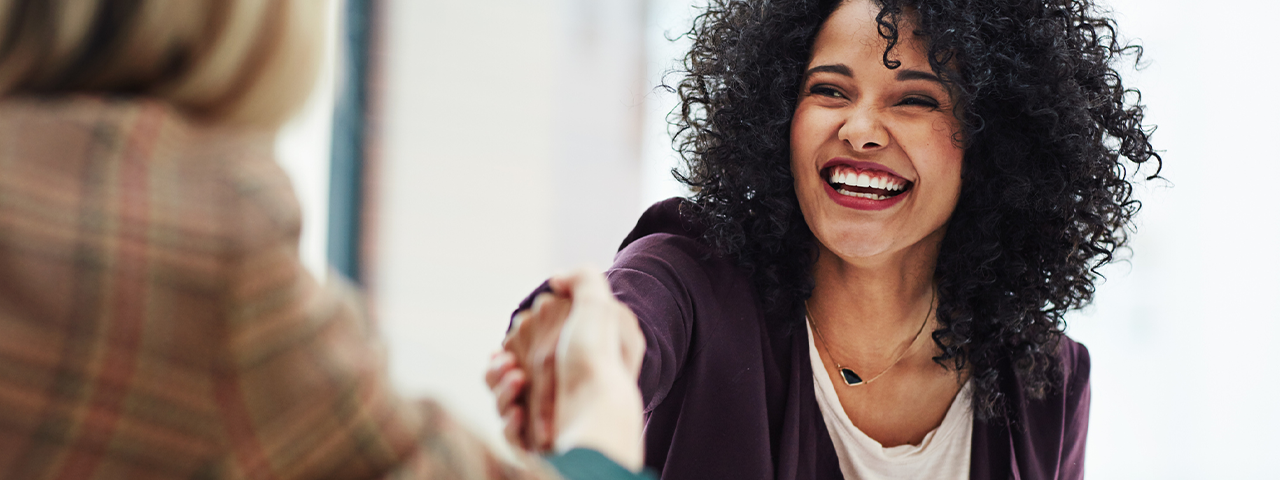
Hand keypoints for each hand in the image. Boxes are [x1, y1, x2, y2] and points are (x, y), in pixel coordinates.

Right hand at [489, 267, 645, 470]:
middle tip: (510, 365)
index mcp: (567, 357)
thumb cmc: (598, 359)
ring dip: (500, 389)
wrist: (600, 412)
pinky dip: (509, 422)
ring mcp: (546, 415)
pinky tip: (518, 414)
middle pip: (506, 371)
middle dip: (500, 368)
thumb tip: (557, 278)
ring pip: (501, 399)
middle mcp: (556, 386)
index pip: (526, 344)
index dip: (516, 341)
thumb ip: (582, 280)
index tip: (514, 339)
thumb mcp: (599, 307)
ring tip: (517, 382)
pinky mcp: (538, 442)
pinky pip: (509, 431)